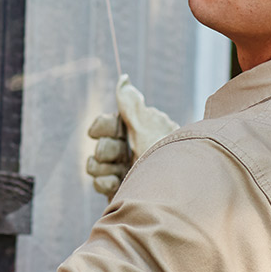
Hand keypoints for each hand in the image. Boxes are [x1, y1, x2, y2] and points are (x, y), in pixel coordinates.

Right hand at [85, 74, 178, 196]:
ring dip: (104, 168)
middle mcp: (128, 148)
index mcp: (135, 130)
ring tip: (120, 173)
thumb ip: (130, 104)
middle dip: (108, 150)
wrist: (176, 193)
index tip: (110, 131)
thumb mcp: (147, 127)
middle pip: (99, 144)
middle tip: (126, 154)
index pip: (103, 124)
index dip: (103, 127)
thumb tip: (123, 78)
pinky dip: (105, 183)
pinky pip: (98, 183)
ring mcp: (123, 170)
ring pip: (94, 164)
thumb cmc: (165, 156)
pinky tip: (118, 184)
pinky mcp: (120, 189)